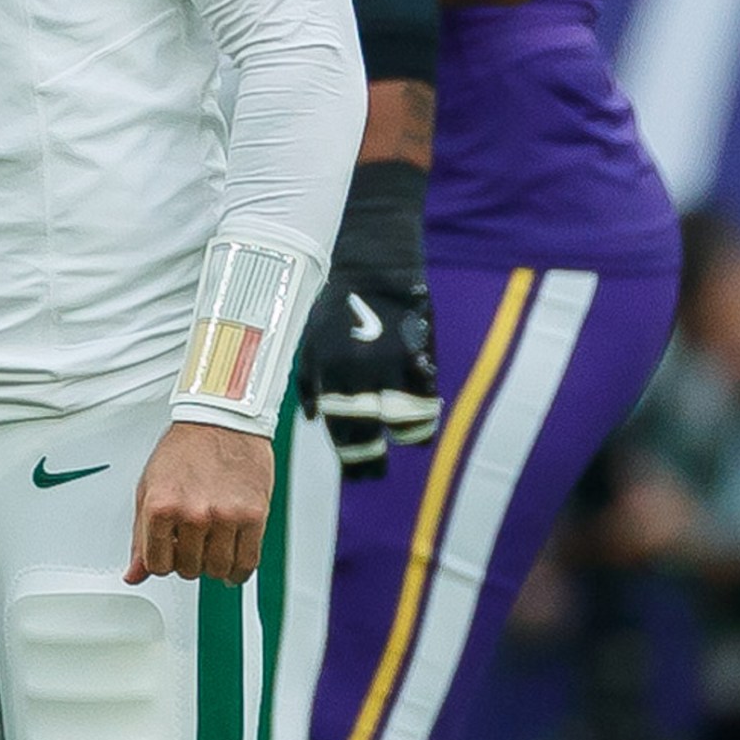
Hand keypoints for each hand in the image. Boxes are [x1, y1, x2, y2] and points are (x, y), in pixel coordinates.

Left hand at [129, 420, 271, 584]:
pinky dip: (238, 570)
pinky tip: (232, 561)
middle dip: (188, 560)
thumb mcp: (149, 488)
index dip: (162, 560)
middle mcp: (193, 513)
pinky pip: (247, 563)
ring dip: (213, 565)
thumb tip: (134, 573)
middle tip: (191, 541)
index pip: (157, 565)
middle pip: (188, 570)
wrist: (221, 422)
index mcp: (161, 506)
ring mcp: (224, 516)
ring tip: (211, 545)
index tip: (168, 552)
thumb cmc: (185, 449)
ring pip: (217, 569)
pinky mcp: (253, 516)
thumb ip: (141, 536)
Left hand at [300, 277, 440, 478]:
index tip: (359, 473)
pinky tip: (422, 406)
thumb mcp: (311, 343)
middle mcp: (355, 380)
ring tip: (406, 436)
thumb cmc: (336, 306)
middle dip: (373, 460)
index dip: (353, 462)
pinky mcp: (418, 357)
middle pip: (370, 439)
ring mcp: (389, 371)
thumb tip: (315, 420)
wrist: (370, 266)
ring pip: (407, 426)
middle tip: (376, 470)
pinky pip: (428, 399)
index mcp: (325, 379)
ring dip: (408, 435)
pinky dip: (427, 408)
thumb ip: (311, 384)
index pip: (342, 438)